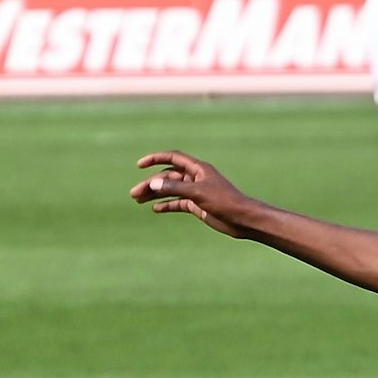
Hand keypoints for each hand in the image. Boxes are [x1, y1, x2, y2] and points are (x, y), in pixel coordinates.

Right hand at [130, 151, 259, 237]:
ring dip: (155, 194)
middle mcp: (196, 178)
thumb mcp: (197, 193)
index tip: (140, 165)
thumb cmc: (225, 202)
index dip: (156, 158)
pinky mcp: (198, 205)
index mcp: (198, 169)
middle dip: (151, 183)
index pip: (173, 158)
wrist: (243, 219)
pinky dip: (167, 204)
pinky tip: (155, 209)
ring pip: (171, 190)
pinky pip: (178, 202)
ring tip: (138, 200)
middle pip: (168, 176)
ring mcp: (196, 192)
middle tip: (134, 194)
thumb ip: (174, 187)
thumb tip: (152, 183)